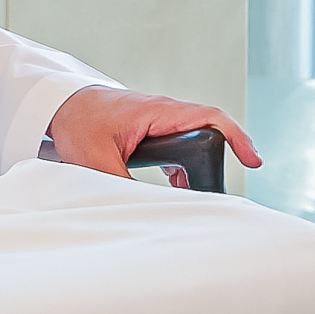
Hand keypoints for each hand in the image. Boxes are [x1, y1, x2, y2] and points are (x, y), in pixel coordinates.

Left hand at [44, 85, 262, 184]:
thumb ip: (121, 183)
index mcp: (159, 112)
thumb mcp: (96, 158)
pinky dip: (184, 169)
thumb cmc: (79, 121)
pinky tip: (178, 188)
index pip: (211, 118)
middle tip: (218, 190)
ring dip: (199, 168)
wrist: (61, 105)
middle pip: (208, 134)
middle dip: (218, 161)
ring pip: (194, 143)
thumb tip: (144, 208)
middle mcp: (165, 113)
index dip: (236, 137)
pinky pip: (180, 148)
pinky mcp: (153, 132)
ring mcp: (160, 122)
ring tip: (198, 195)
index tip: (253, 159)